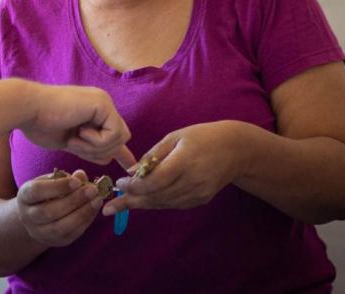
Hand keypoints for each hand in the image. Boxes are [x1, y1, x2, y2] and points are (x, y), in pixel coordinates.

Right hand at [16, 170, 103, 246]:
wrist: (38, 215)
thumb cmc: (46, 192)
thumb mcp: (51, 180)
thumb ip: (65, 177)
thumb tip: (81, 175)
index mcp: (24, 196)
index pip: (37, 192)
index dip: (57, 187)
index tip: (76, 181)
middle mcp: (28, 217)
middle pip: (48, 212)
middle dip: (73, 201)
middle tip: (92, 190)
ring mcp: (40, 232)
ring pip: (60, 227)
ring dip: (82, 213)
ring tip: (97, 200)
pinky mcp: (54, 242)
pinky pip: (71, 235)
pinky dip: (85, 222)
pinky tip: (94, 210)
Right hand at [22, 85, 135, 168]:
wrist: (27, 110)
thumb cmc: (40, 125)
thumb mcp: (71, 142)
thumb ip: (90, 149)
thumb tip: (110, 159)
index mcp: (95, 111)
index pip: (116, 134)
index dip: (123, 154)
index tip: (131, 169)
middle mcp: (102, 104)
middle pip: (120, 139)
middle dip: (100, 151)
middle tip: (76, 145)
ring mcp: (104, 102)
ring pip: (118, 139)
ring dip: (95, 147)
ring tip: (73, 138)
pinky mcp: (103, 104)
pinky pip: (113, 134)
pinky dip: (96, 141)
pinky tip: (78, 132)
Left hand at [104, 121, 244, 214]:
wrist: (235, 150)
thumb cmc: (202, 137)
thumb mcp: (175, 137)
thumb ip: (152, 155)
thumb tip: (131, 172)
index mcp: (184, 162)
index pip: (154, 181)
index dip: (134, 186)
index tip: (118, 184)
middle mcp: (191, 181)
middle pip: (156, 196)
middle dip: (130, 202)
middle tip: (109, 208)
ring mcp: (197, 193)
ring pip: (163, 203)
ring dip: (141, 205)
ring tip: (120, 206)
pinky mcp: (200, 200)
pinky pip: (173, 204)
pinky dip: (156, 203)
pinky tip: (142, 202)